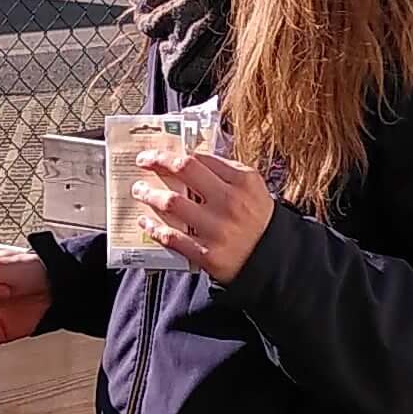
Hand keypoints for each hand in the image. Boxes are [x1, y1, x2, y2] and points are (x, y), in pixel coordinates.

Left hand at [134, 142, 275, 286]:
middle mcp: (229, 202)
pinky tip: (145, 221)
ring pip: (172, 203)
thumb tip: (192, 159)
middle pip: (184, 170)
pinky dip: (153, 228)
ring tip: (140, 190)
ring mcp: (217, 229)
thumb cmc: (258, 220)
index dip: (174, 153)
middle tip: (143, 161)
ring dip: (149, 194)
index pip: (200, 158)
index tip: (159, 153)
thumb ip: (226, 171)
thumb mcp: (253, 188)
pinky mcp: (208, 254)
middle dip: (157, 162)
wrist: (272, 260)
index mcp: (242, 182)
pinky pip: (172, 237)